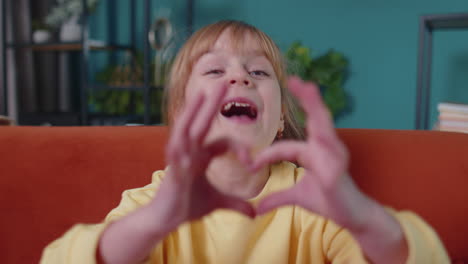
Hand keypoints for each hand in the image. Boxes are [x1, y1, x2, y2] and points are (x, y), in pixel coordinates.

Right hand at [152, 82, 254, 229]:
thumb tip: (254, 214)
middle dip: (212, 104)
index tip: (251, 163)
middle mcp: (190, 152)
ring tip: (203, 92)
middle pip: (202, 123)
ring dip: (195, 111)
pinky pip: (177, 149)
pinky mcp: (173, 169)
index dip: (239, 148)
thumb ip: (236, 204)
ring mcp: (180, 158)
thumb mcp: (216, 203)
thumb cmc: (187, 206)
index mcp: (200, 156)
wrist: (164, 220)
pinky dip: (181, 136)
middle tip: (224, 82)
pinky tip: (184, 119)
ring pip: (188, 129)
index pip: (222, 141)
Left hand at [251, 76, 368, 228]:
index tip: (250, 164)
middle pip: (315, 119)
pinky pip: (332, 155)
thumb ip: (277, 198)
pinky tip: (321, 131)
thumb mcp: (297, 197)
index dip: (267, 156)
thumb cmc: (329, 202)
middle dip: (306, 99)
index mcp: (314, 152)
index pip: (287, 147)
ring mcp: (334, 158)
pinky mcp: (339, 172)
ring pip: (324, 128)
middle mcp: (325, 149)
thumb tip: (256, 209)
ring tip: (311, 90)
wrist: (353, 217)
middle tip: (296, 80)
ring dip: (317, 108)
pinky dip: (327, 142)